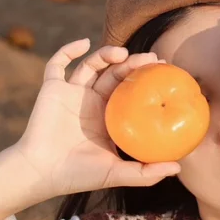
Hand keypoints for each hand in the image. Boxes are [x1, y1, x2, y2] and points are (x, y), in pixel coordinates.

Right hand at [14, 39, 182, 198]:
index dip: (146, 79)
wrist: (41, 173)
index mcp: (108, 117)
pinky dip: (69, 50)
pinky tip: (84, 43)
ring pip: (91, 65)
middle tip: (151, 59)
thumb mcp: (117, 173)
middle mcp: (91, 102)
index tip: (165, 72)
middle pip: (115, 74)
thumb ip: (146, 173)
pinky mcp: (52, 89)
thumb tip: (178, 169)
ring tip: (122, 53)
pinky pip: (57, 63)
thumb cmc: (78, 176)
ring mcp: (71, 94)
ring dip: (106, 54)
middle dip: (133, 63)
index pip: (131, 91)